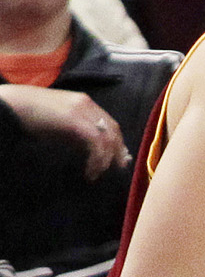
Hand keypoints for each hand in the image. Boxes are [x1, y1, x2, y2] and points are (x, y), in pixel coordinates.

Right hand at [0, 86, 127, 176]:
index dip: (117, 142)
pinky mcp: (75, 120)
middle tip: (117, 169)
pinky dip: (97, 159)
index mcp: (85, 103)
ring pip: (107, 138)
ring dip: (106, 159)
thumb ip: (76, 135)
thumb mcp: (59, 126)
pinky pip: (96, 143)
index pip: (110, 123)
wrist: (13, 104)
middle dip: (117, 151)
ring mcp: (82, 111)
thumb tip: (90, 152)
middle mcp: (87, 105)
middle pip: (113, 130)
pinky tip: (91, 171)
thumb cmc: (31, 116)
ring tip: (98, 173)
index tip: (118, 159)